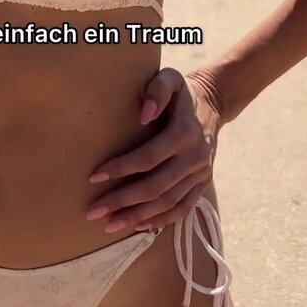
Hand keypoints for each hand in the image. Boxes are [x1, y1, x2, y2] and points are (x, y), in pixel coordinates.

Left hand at [85, 67, 222, 232]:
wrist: (213, 104)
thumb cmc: (181, 91)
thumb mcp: (171, 78)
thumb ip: (157, 90)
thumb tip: (144, 114)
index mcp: (185, 132)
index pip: (149, 157)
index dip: (121, 168)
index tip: (94, 176)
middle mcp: (195, 157)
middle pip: (156, 186)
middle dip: (123, 200)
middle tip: (93, 210)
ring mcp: (201, 174)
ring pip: (167, 203)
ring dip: (138, 216)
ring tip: (109, 225)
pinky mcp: (202, 184)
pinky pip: (182, 208)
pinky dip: (160, 220)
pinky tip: (137, 227)